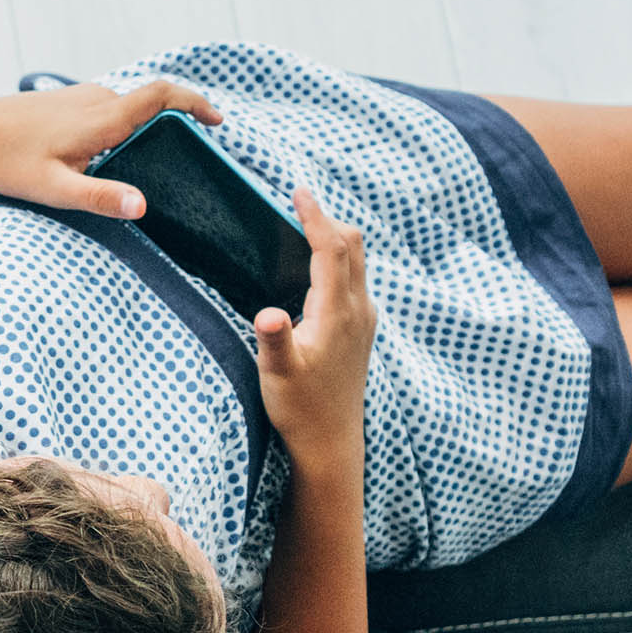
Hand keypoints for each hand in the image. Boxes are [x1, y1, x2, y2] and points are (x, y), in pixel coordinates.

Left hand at [0, 77, 221, 222]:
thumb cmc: (7, 162)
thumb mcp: (54, 189)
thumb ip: (100, 197)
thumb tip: (143, 207)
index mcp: (103, 117)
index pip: (163, 95)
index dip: (195, 102)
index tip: (215, 120)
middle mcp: (96, 99)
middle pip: (151, 102)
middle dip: (176, 121)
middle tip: (192, 152)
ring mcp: (80, 96)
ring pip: (127, 106)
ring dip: (147, 125)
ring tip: (156, 158)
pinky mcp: (65, 101)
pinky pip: (107, 108)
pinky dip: (123, 125)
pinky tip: (111, 154)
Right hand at [252, 182, 373, 460]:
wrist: (332, 441)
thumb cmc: (300, 408)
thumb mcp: (277, 375)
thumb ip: (274, 340)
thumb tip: (267, 314)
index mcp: (337, 313)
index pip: (332, 249)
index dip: (315, 216)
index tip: (298, 191)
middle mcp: (358, 310)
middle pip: (352, 246)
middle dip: (326, 219)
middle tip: (297, 203)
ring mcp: (364, 319)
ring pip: (357, 261)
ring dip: (334, 238)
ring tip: (304, 227)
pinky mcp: (363, 329)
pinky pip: (355, 279)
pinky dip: (338, 259)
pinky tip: (317, 269)